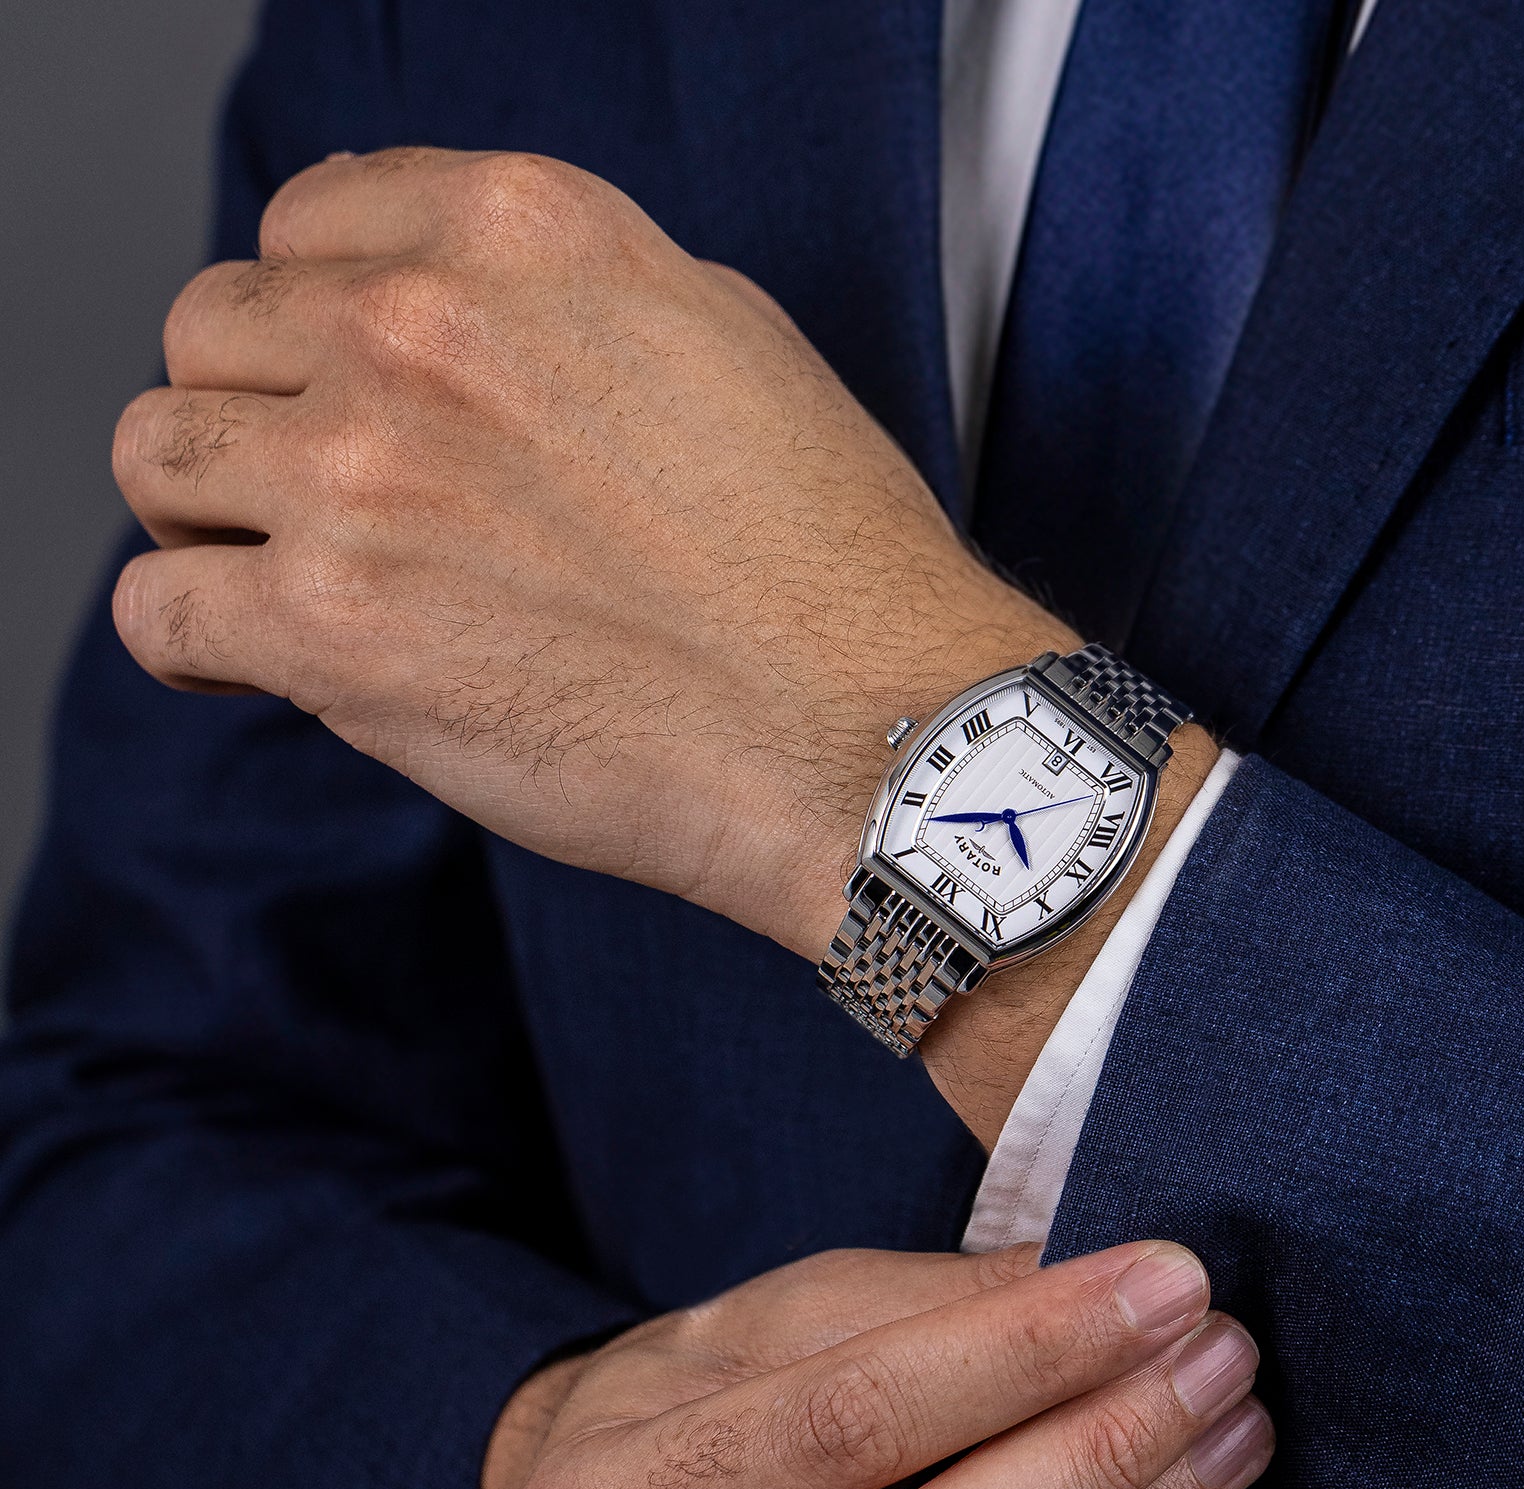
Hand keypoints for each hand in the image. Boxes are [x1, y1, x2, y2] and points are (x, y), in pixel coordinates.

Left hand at [110, 147, 1072, 962]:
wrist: (874, 735)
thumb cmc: (831, 571)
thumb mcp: (724, 344)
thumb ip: (562, 309)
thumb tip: (466, 328)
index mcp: (524, 235)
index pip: (307, 226)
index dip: (315, 321)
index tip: (344, 394)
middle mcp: (421, 328)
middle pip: (213, 330)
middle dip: (257, 414)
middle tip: (324, 502)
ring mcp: (361, 472)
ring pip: (158, 455)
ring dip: (208, 516)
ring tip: (287, 581)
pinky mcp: (329, 628)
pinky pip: (157, 611)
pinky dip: (196, 640)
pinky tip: (266, 664)